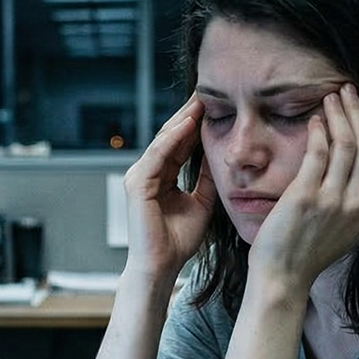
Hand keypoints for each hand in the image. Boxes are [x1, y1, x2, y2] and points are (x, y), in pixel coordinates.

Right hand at [121, 96, 218, 282]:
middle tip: (208, 91)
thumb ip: (207, 178)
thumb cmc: (178, 241)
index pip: (179, 142)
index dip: (197, 123)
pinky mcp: (137, 185)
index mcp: (161, 176)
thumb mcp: (202, 202)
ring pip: (162, 140)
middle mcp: (147, 172)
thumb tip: (221, 155)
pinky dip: (172, 139)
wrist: (161, 266)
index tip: (217, 105)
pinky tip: (188, 124)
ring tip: (200, 100)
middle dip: (189, 113)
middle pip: (170, 135)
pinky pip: (157, 155)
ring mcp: (139, 176)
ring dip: (182, 120)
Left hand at [248, 86, 358, 291]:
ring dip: (339, 114)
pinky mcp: (307, 197)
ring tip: (330, 97)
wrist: (283, 277)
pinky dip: (318, 131)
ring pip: (346, 143)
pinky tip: (314, 119)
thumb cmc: (309, 250)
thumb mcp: (347, 226)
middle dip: (358, 111)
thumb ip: (357, 197)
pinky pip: (318, 153)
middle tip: (347, 90)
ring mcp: (334, 200)